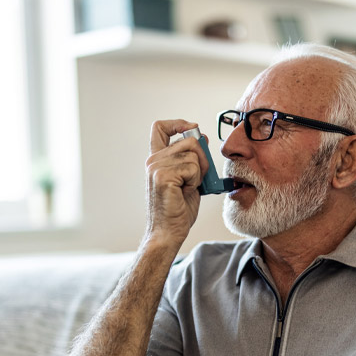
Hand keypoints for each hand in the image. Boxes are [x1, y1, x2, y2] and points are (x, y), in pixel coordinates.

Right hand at [144, 119, 209, 248]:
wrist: (168, 232)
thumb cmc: (178, 210)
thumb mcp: (188, 179)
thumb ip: (192, 159)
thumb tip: (202, 137)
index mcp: (156, 160)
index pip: (160, 127)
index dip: (178, 123)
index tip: (192, 128)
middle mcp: (153, 160)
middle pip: (189, 140)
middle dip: (202, 158)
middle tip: (197, 179)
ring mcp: (156, 167)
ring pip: (193, 155)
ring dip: (198, 173)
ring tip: (187, 188)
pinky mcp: (163, 176)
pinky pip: (193, 167)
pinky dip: (196, 181)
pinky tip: (185, 192)